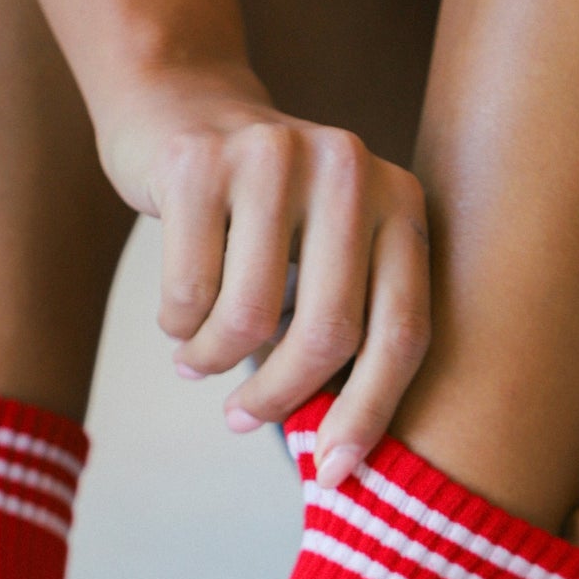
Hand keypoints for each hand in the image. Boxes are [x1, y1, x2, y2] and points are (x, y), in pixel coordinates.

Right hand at [100, 65, 430, 483]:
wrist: (183, 105)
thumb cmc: (265, 217)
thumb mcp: (331, 253)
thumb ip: (351, 324)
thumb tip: (340, 457)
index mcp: (400, 200)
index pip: (402, 331)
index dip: (370, 414)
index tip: (333, 473)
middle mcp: (350, 168)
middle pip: (328, 333)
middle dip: (280, 397)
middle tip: (241, 420)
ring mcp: (275, 156)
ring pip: (249, 317)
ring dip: (212, 360)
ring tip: (196, 362)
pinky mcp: (200, 161)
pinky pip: (188, 291)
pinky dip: (177, 325)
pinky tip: (176, 319)